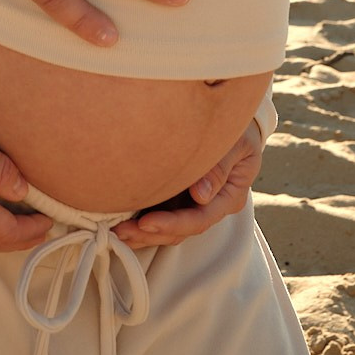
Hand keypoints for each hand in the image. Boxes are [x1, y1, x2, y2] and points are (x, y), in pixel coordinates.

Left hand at [112, 120, 264, 249]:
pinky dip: (142, 220)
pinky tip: (121, 220)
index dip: (173, 223)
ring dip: (143, 232)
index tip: (147, 223)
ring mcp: (194, 202)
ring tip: (116, 231)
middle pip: (181, 229)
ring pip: (169, 228)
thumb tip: (201, 196)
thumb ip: (220, 167)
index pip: (199, 219)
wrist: (236, 121)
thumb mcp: (237, 143)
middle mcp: (211, 205)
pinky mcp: (180, 195)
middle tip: (121, 231)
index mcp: (229, 197)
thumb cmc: (238, 130)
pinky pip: (162, 213)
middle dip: (151, 233)